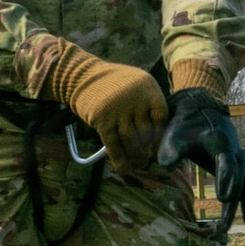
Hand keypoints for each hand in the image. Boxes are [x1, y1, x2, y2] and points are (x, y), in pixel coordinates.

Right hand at [48, 39, 167, 172]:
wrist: (82, 77)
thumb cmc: (114, 84)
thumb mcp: (137, 84)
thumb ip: (149, 103)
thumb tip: (162, 134)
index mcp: (148, 87)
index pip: (161, 116)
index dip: (162, 135)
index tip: (162, 147)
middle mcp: (135, 97)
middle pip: (146, 131)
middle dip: (149, 150)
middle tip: (150, 161)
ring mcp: (118, 108)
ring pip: (130, 140)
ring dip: (136, 157)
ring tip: (139, 165)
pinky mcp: (102, 119)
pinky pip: (113, 143)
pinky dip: (119, 159)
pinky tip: (123, 168)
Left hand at [157, 89, 244, 232]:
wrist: (200, 111)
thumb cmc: (185, 127)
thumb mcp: (174, 135)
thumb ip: (172, 150)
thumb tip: (167, 167)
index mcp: (219, 141)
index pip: (226, 162)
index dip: (226, 179)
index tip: (223, 198)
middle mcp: (234, 151)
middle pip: (240, 178)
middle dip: (237, 201)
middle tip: (229, 224)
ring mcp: (239, 158)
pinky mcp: (239, 165)